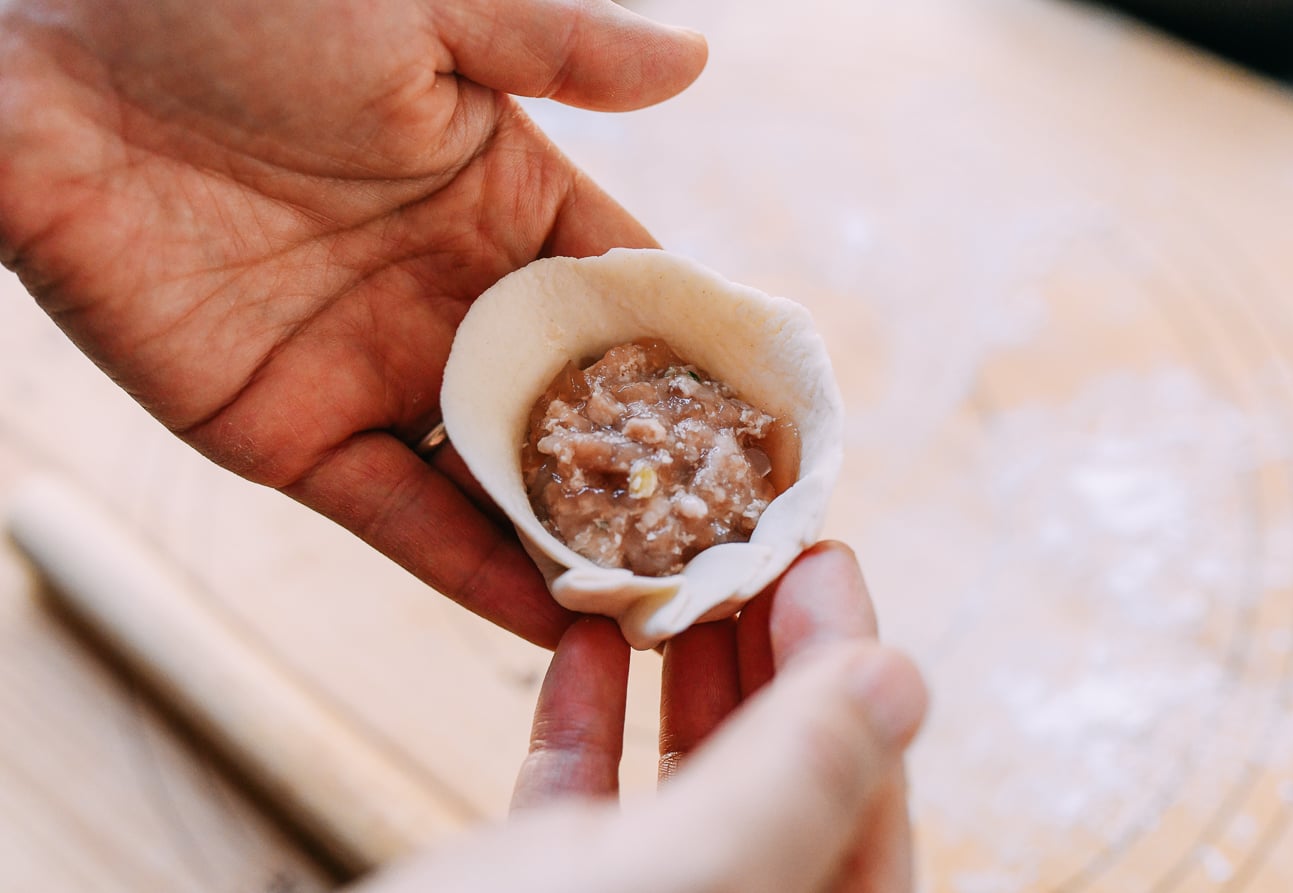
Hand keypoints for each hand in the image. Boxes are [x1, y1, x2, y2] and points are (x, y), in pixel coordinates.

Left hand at [0, 0, 706, 646]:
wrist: (40, 62)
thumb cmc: (234, 1)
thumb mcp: (425, 9)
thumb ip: (562, 51)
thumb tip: (699, 62)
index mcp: (503, 198)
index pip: (629, 291)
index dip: (702, 355)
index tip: (775, 425)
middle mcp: (454, 297)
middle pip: (581, 405)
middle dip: (658, 474)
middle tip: (741, 545)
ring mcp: (380, 375)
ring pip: (502, 477)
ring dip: (580, 541)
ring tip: (671, 605)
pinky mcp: (296, 437)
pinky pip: (402, 517)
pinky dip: (473, 571)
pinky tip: (556, 615)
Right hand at [356, 542, 927, 892]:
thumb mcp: (665, 882)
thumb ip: (794, 788)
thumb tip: (902, 679)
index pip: (862, 800)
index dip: (847, 668)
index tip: (818, 557)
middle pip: (785, 784)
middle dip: (771, 655)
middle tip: (748, 549)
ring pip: (690, 788)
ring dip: (685, 677)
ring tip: (678, 583)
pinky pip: (588, 804)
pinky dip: (590, 720)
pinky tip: (582, 646)